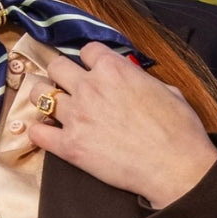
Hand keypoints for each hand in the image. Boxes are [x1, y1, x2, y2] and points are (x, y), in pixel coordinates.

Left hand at [28, 42, 216, 208]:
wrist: (175, 167)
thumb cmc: (179, 130)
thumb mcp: (167, 90)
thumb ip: (141, 80)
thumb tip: (134, 80)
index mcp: (114, 69)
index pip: (87, 50)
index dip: (89, 59)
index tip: (91, 69)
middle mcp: (89, 87)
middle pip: (56, 66)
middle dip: (60, 73)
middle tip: (65, 85)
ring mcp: (76, 116)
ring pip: (38, 94)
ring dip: (43, 97)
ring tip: (50, 106)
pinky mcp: (68, 145)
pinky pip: (37, 132)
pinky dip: (38, 131)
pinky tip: (46, 133)